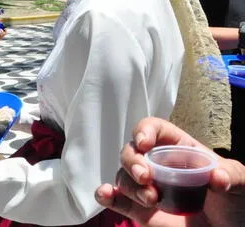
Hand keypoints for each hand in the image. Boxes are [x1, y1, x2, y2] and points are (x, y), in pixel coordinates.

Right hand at [95, 117, 244, 226]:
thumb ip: (231, 174)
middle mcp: (157, 164)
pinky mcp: (139, 209)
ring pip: (123, 176)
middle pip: (131, 151)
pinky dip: (106, 195)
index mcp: (178, 149)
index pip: (153, 129)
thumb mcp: (240, 182)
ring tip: (151, 200)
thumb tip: (217, 176)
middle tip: (146, 178)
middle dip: (133, 162)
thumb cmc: (233, 202)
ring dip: (129, 185)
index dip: (144, 131)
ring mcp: (146, 186)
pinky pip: (116, 199)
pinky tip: (106, 194)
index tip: (144, 143)